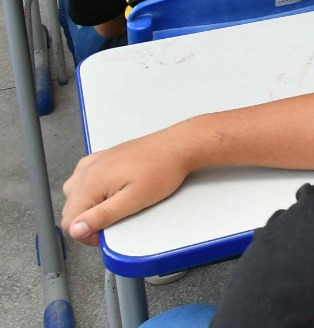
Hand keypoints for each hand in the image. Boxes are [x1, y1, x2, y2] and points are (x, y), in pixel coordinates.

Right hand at [61, 133, 190, 245]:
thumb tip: (75, 229)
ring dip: (88, 205)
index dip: (86, 234)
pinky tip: (111, 190)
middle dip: (87, 220)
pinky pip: (84, 178)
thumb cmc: (161, 172)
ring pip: (74, 194)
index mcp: (90, 183)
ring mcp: (93, 161)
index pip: (69, 221)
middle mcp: (86, 170)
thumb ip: (102, 216)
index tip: (106, 233)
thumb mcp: (133, 201)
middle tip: (114, 219)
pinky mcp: (102, 157)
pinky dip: (91, 189)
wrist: (177, 146)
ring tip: (114, 205)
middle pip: (70, 208)